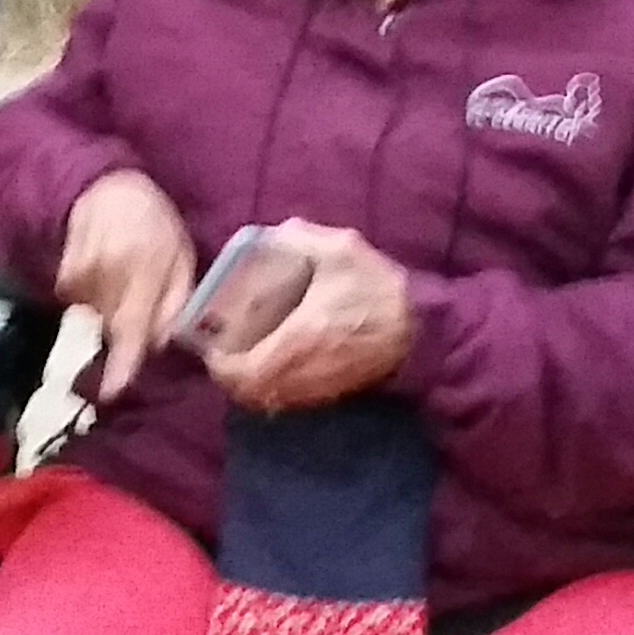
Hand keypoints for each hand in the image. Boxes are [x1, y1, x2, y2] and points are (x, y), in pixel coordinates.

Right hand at [55, 170, 195, 401]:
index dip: (124, 360)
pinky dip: (88, 296)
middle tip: (135, 296)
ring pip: (94, 316)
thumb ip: (175, 301)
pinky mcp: (65, 271)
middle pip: (114, 326)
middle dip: (125, 330)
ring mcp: (85, 271)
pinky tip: (100, 271)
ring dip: (108, 308)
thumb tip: (160, 343)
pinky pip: (75, 301)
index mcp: (150, 268)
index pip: (135, 323)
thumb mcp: (181, 257)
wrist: (107, 187)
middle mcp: (113, 272)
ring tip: (120, 276)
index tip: (112, 390)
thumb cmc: (154, 224)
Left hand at [206, 220, 416, 413]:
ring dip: (251, 385)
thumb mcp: (341, 249)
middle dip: (231, 376)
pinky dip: (274, 389)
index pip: (246, 369)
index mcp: (300, 336)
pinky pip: (291, 400)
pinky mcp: (333, 392)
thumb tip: (269, 234)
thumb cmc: (378, 287)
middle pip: (252, 391)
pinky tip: (274, 364)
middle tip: (222, 352)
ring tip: (243, 358)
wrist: (422, 329)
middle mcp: (305, 369)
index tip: (211, 348)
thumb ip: (300, 238)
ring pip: (270, 400)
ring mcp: (320, 386)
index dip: (221, 365)